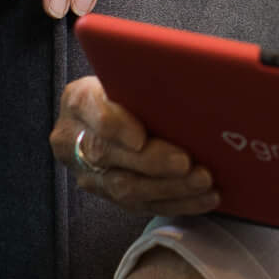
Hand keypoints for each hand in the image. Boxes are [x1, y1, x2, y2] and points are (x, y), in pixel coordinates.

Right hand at [52, 75, 218, 215]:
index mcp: (78, 100)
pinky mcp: (110, 195)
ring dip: (170, 187)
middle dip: (151, 162)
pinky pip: (143, 205)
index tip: (140, 137)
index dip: (115, 126)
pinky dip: (178, 202)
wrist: (115, 111)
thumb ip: (143, 78)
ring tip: (203, 181)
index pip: (90, 110)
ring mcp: (89, 173)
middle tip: (186, 162)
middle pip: (107, 155)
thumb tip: (187, 74)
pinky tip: (205, 198)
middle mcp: (73, 140)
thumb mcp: (129, 73)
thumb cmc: (130, 86)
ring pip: (125, 188)